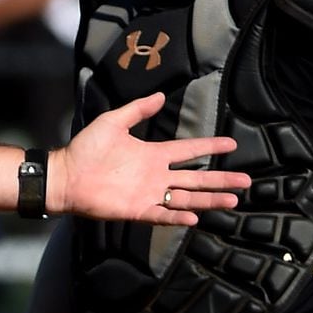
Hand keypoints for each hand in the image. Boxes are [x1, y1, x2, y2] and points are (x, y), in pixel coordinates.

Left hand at [50, 92, 249, 224]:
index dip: (209, 147)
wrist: (65, 175)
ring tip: (232, 200)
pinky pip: (162, 215)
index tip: (231, 144)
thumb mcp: (113, 122)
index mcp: (153, 154)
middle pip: (196, 178)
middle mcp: (156, 175)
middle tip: (246, 181)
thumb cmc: (86, 148)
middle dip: (220, 179)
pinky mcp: (137, 209)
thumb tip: (161, 95)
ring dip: (208, 199)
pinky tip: (196, 217)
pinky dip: (177, 216)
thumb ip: (137, 110)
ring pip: (186, 198)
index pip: (188, 151)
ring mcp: (148, 194)